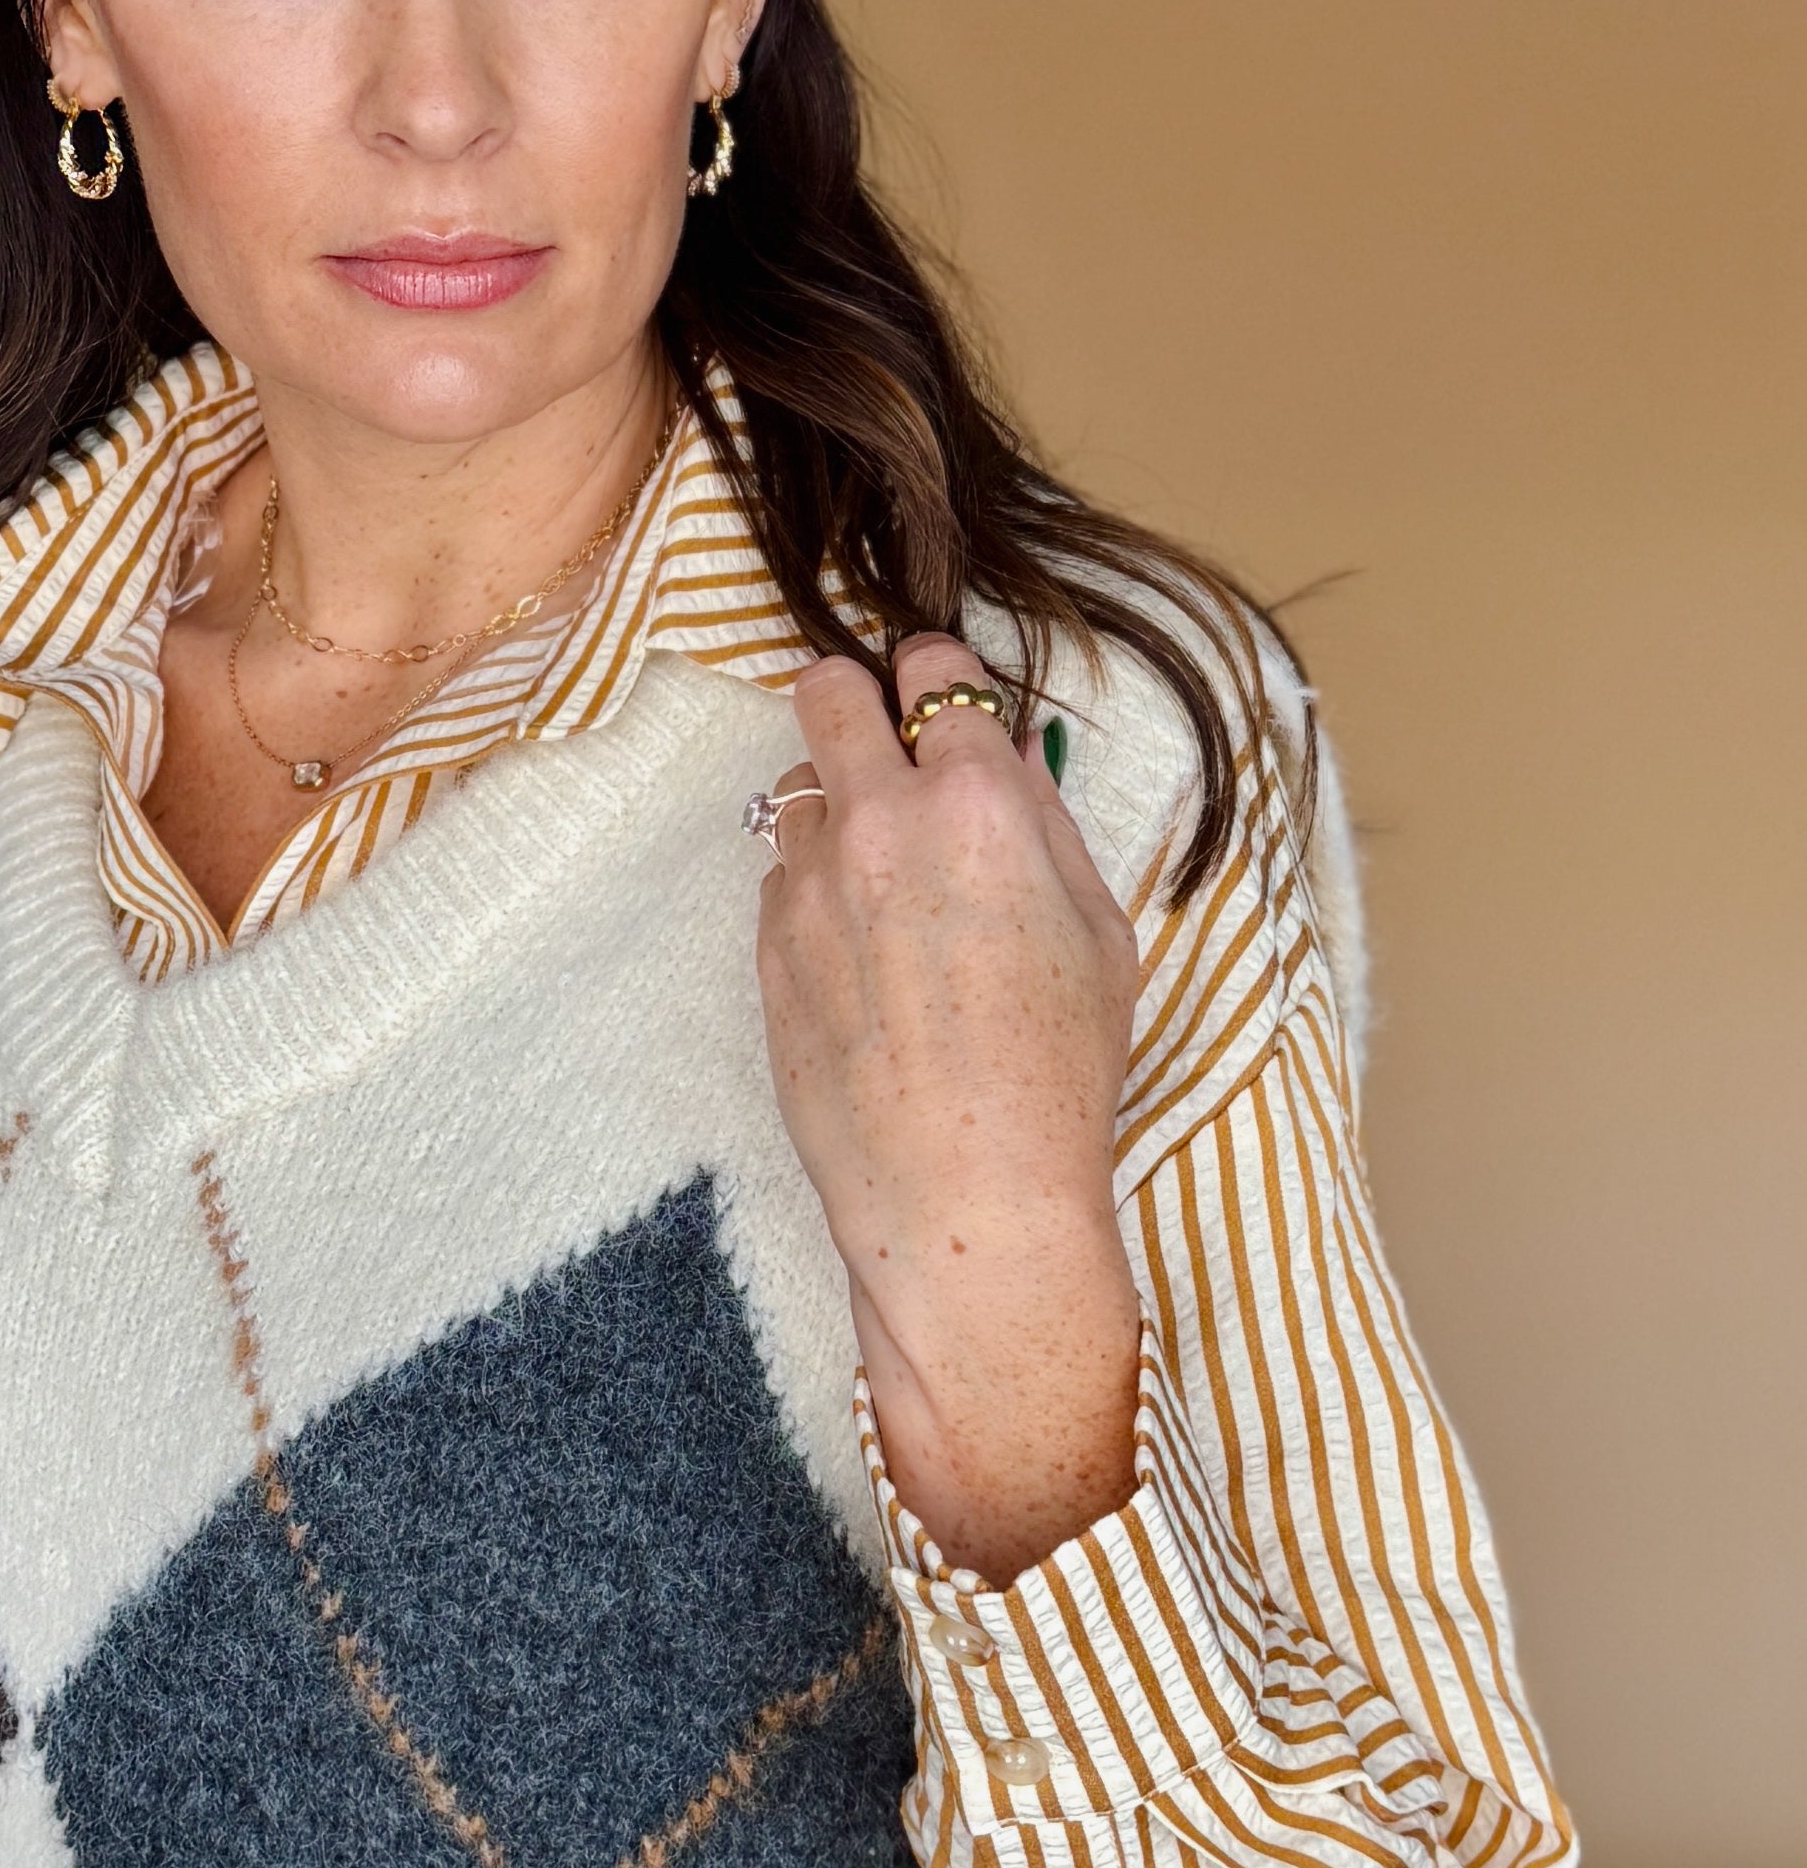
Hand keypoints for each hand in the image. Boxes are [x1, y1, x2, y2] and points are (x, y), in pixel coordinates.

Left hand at [753, 633, 1142, 1583]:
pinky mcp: (766, 949)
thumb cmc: (1058, 1074)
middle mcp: (879, 824)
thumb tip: (1000, 762)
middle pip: (827, 691)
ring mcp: (809, 886)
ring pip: (795, 791)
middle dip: (855, 706)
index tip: (944, 708)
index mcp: (978, 804)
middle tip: (887, 756)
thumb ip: (1043, 826)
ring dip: (835, 813)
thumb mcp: (1101, 932)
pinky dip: (813, 895)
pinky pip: (781, 881)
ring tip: (885, 888)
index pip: (933, 671)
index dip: (940, 683)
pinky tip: (862, 963)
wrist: (966, 1196)